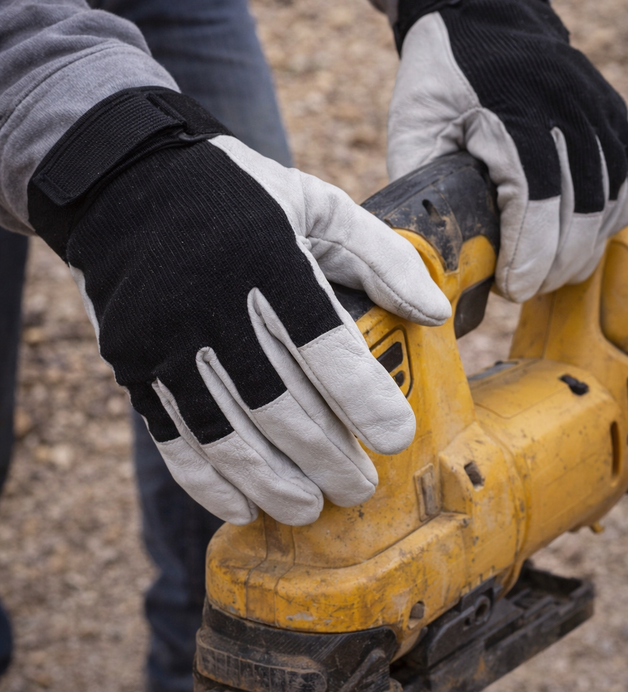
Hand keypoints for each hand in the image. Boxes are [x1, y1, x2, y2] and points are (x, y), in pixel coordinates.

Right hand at [29, 90, 449, 525]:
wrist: (128, 183)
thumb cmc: (240, 197)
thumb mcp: (316, 203)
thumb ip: (380, 255)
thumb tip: (434, 312)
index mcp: (268, 257)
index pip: (323, 343)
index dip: (363, 398)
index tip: (398, 438)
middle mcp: (211, 301)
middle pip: (277, 402)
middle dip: (326, 456)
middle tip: (360, 487)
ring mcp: (164, 336)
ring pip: (224, 431)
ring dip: (271, 481)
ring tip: (309, 508)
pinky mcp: (131, 360)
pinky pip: (171, 433)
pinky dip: (207, 479)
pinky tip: (243, 505)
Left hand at [388, 0, 627, 301]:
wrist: (479, 13)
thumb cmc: (439, 77)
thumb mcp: (413, 125)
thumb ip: (421, 183)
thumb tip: (425, 250)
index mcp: (509, 108)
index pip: (535, 194)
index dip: (530, 252)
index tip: (514, 286)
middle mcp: (562, 103)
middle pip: (582, 202)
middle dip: (558, 260)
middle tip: (531, 288)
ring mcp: (593, 104)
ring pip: (613, 192)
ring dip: (587, 244)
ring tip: (555, 271)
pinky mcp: (610, 110)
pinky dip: (612, 214)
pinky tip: (586, 239)